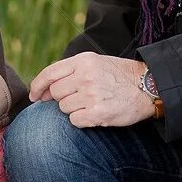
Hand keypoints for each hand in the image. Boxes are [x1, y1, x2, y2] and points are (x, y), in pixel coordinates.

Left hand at [29, 53, 156, 128]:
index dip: (37, 86)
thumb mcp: (95, 62)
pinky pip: (74, 120)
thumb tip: (43, 90)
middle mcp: (85, 75)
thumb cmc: (118, 76)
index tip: (34, 96)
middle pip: (55, 93)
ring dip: (74, 109)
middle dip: (62, 98)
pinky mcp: (98, 112)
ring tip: (93, 103)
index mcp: (82, 60)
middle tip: (80, 99)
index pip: (49, 73)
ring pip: (64, 108)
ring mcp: (91, 93)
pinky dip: (81, 120)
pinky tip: (95, 113)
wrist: (147, 87)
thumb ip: (71, 71)